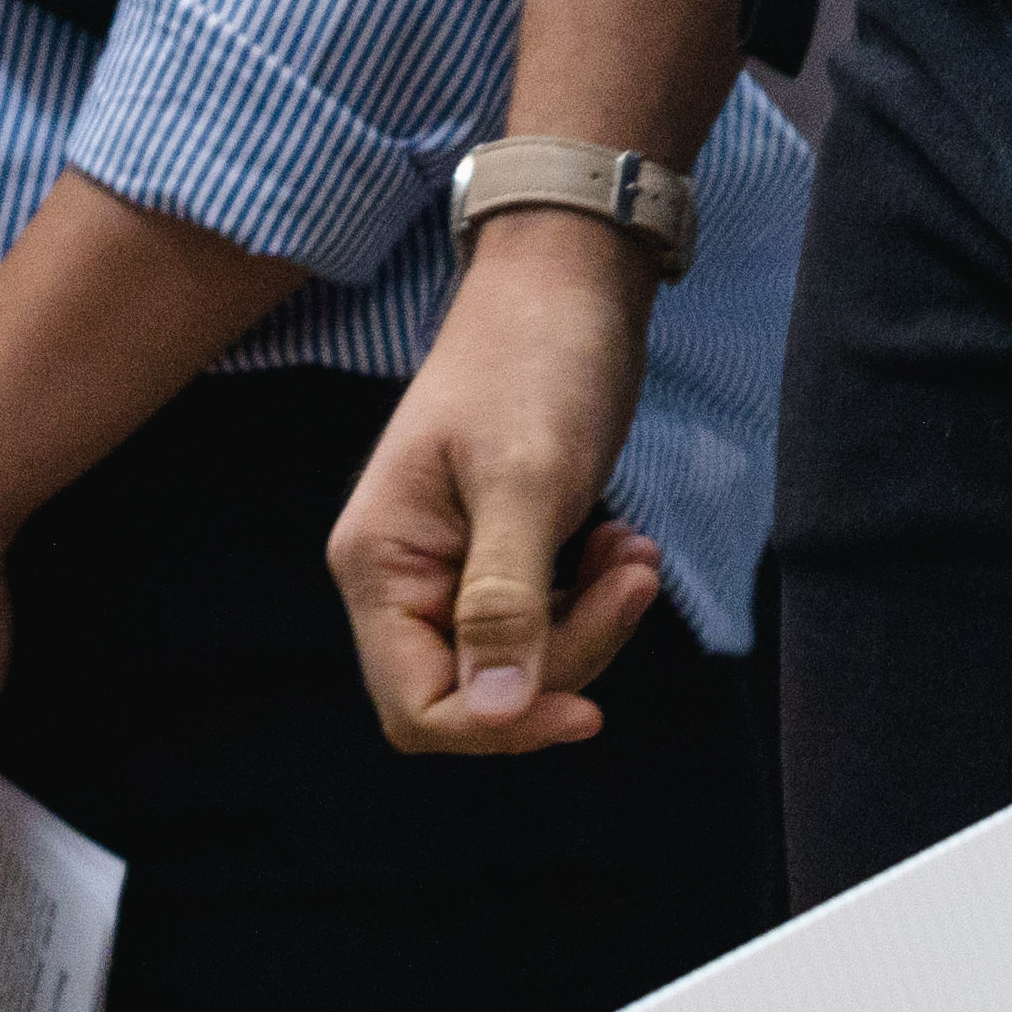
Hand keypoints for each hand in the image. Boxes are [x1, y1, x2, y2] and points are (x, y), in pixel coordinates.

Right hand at [332, 214, 676, 755]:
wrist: (566, 284)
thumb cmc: (535, 362)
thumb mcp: (524, 484)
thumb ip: (505, 604)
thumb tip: (497, 712)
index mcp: (378, 565)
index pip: (419, 709)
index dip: (499, 728)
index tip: (585, 708)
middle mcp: (400, 577)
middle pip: (477, 696)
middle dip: (564, 659)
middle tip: (631, 581)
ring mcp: (448, 569)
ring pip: (520, 665)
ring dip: (590, 625)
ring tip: (633, 553)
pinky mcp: (497, 556)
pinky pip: (542, 622)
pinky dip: (590, 599)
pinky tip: (623, 544)